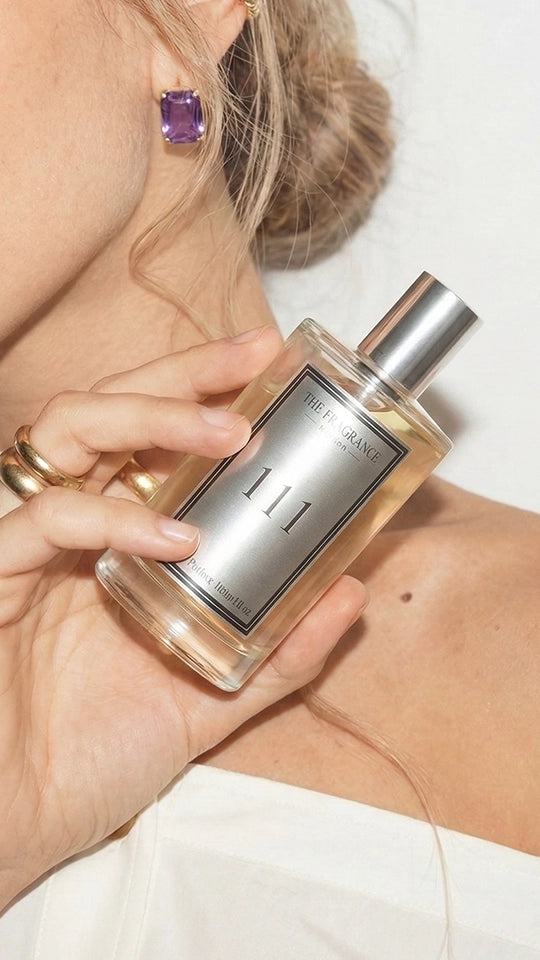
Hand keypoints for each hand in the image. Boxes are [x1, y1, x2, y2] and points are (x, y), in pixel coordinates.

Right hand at [0, 327, 366, 910]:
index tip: (268, 367)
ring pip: (69, 432)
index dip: (202, 390)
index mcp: (117, 538)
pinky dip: (111, 514)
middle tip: (252, 357)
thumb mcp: (209, 699)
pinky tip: (174, 536)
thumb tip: (349, 592)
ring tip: (225, 433)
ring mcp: (31, 544)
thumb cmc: (99, 753)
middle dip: (182, 372)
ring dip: (149, 416)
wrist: (22, 817)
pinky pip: (44, 516)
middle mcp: (73, 523)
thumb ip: (277, 652)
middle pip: (111, 407)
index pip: (153, 436)